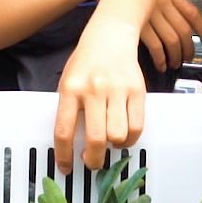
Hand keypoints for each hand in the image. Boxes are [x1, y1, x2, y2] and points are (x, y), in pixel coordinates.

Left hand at [54, 19, 145, 172]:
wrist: (111, 34)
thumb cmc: (86, 61)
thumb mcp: (68, 80)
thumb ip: (70, 109)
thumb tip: (71, 144)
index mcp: (71, 88)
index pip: (64, 130)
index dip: (64, 156)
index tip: (66, 167)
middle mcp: (93, 90)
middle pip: (95, 138)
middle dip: (93, 159)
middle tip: (91, 162)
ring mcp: (117, 90)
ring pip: (118, 135)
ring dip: (113, 146)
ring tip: (109, 142)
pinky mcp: (137, 90)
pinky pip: (136, 126)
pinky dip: (130, 139)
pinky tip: (124, 136)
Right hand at [141, 0, 201, 72]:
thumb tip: (179, 16)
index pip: (192, 12)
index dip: (201, 28)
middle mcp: (163, 4)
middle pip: (184, 30)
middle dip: (189, 48)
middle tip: (188, 57)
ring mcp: (151, 15)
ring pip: (172, 40)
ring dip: (176, 56)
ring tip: (175, 63)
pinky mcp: (139, 25)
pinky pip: (156, 46)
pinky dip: (161, 58)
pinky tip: (161, 64)